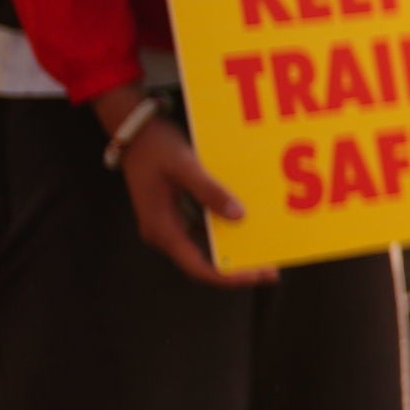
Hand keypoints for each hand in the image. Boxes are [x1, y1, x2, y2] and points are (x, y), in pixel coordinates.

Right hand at [99, 92, 267, 287]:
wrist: (137, 132)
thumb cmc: (157, 148)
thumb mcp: (185, 167)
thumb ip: (210, 192)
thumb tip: (238, 216)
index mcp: (161, 228)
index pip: (197, 267)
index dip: (227, 276)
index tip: (256, 276)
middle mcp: (165, 233)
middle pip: (203, 263)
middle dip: (236, 269)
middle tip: (272, 271)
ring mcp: (170, 225)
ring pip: (205, 250)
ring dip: (233, 253)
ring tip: (265, 255)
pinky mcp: (177, 214)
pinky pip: (205, 233)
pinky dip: (227, 235)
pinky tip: (249, 230)